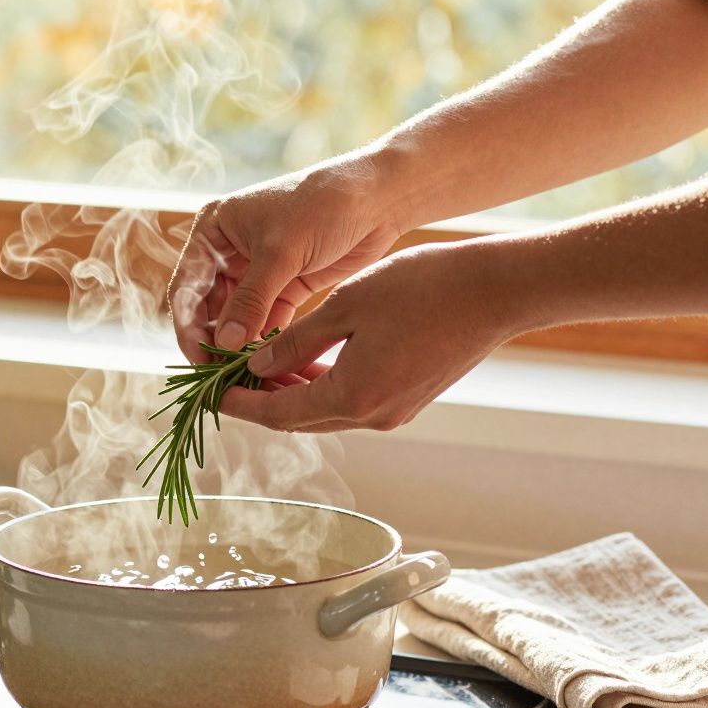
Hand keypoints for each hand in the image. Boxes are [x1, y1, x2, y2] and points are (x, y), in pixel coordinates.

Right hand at [168, 153, 406, 362]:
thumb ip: (251, 300)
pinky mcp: (284, 288)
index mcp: (214, 231)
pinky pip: (264, 323)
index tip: (198, 360)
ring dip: (237, 347)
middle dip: (213, 343)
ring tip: (243, 377)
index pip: (187, 287)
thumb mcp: (280, 252)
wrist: (378, 197)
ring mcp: (256, 272)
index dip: (188, 327)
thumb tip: (224, 345)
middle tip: (220, 378)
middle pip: (208, 309)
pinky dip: (263, 343)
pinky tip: (267, 365)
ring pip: (235, 320)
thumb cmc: (323, 206)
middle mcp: (228, 252)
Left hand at [222, 243, 517, 431]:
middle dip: (261, 399)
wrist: (497, 291)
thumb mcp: (346, 306)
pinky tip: (307, 360)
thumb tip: (257, 368)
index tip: (210, 392)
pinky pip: (351, 401)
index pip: (278, 413)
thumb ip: (297, 342)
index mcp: (352, 397)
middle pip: (299, 419)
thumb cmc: (423, 288)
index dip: (240, 403)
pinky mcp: (410, 399)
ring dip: (292, 392)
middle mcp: (374, 416)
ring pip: (326, 411)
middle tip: (227, 376)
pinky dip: (322, 386)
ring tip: (260, 364)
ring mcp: (396, 412)